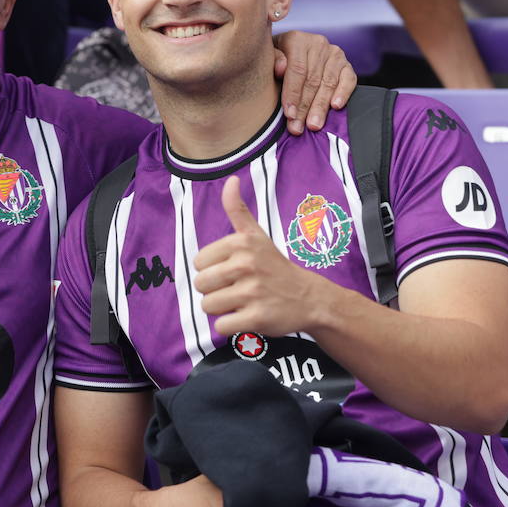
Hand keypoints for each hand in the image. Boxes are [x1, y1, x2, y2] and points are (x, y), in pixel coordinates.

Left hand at [194, 176, 327, 337]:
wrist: (309, 298)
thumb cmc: (274, 266)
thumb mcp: (256, 235)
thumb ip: (238, 209)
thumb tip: (231, 180)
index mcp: (241, 243)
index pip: (198, 263)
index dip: (212, 270)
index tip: (234, 271)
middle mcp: (245, 265)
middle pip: (200, 285)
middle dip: (215, 291)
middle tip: (238, 289)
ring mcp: (251, 293)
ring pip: (208, 306)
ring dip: (222, 309)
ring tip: (242, 302)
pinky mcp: (255, 318)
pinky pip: (220, 326)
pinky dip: (230, 326)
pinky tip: (247, 316)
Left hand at [273, 32, 355, 134]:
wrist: (290, 52)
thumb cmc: (276, 60)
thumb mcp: (268, 58)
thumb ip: (273, 61)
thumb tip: (280, 68)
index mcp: (296, 39)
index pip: (297, 70)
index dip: (293, 94)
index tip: (289, 114)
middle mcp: (318, 43)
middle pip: (312, 80)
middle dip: (304, 107)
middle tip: (297, 127)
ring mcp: (334, 53)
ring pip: (328, 83)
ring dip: (320, 106)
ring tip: (314, 125)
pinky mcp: (346, 64)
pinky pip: (349, 79)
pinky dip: (343, 93)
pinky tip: (336, 106)